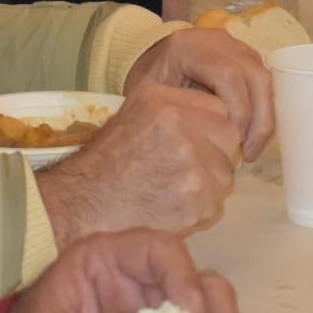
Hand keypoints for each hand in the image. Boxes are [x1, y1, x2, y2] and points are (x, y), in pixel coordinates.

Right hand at [37, 81, 240, 243]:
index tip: (196, 144)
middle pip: (229, 138)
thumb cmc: (108, 164)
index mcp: (163, 101)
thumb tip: (222, 114)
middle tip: (188, 171)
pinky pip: (216, 205)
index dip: (211, 131)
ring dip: (208, 187)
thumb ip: (176, 108)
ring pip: (225, 174)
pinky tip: (172, 209)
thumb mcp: (135, 114)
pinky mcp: (195, 199)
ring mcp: (190, 163)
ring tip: (173, 191)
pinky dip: (199, 212)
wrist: (83, 207)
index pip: (219, 109)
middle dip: (216, 156)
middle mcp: (178, 125)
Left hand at [127, 26, 274, 160]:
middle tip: (249, 151)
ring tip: (251, 148)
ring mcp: (232, 44)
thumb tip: (216, 142)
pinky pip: (262, 81)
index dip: (239, 111)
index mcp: (188, 47)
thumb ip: (181, 115)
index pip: (228, 75)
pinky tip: (251, 135)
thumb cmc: (146, 92)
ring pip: (264, 78)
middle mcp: (215, 39)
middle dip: (258, 118)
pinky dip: (262, 109)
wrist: (145, 70)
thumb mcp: (151, 103)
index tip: (234, 143)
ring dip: (264, 116)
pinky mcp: (243, 55)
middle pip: (254, 74)